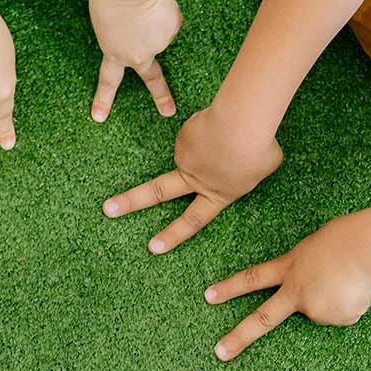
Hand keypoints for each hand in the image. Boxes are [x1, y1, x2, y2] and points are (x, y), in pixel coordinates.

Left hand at [88, 0, 180, 120]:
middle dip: (161, 96)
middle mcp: (139, 55)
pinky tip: (156, 2)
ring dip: (153, 21)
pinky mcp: (174, 28)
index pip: (109, 81)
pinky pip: (170, 19)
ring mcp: (159, 43)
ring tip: (142, 4)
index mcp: (115, 53)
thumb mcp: (104, 21)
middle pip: (152, 78)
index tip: (99, 117)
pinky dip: (164, 10)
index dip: (104, 99)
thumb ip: (120, 34)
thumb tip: (140, 34)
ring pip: (159, 33)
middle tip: (168, 111)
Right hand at [102, 104, 282, 252]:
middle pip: (156, 192)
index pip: (193, 221)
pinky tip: (226, 123)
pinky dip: (213, 127)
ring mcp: (185, 156)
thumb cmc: (259, 148)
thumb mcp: (263, 168)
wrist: (241, 124)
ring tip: (237, 134)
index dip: (173, 235)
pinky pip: (200, 130)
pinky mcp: (183, 135)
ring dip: (213, 142)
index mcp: (218, 194)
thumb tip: (234, 161)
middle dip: (130, 202)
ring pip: (197, 149)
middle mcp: (195, 179)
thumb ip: (246, 170)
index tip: (152, 247)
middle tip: (108, 209)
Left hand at [204, 218, 370, 360]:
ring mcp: (314, 308)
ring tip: (349, 279)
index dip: (230, 287)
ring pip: (322, 311)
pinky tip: (358, 289)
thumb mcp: (314, 248)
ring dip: (335, 298)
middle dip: (239, 337)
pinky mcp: (336, 319)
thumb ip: (305, 269)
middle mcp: (296, 292)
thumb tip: (314, 288)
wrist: (366, 249)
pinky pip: (343, 314)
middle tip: (219, 353)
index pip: (252, 278)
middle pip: (263, 319)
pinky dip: (350, 304)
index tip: (208, 296)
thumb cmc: (346, 238)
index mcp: (289, 267)